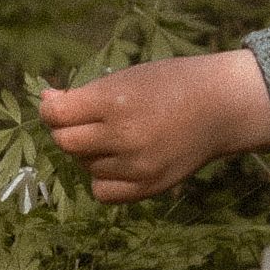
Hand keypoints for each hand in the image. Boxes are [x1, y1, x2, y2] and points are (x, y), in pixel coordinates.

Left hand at [38, 45, 269, 201]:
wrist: (222, 106)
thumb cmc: (172, 84)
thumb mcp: (127, 78)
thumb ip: (86, 95)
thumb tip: (46, 103)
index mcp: (115, 101)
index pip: (57, 115)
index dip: (50, 109)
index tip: (56, 105)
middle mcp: (123, 135)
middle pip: (66, 143)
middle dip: (68, 131)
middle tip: (85, 121)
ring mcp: (136, 165)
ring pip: (86, 166)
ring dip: (91, 153)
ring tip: (118, 135)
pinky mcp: (148, 186)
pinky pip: (103, 191)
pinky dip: (103, 178)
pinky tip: (119, 161)